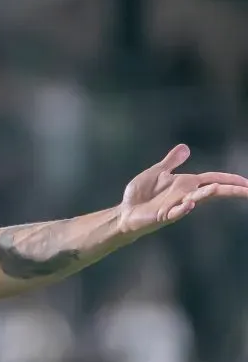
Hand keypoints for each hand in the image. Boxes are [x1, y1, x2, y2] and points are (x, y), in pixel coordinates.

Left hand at [117, 144, 247, 235]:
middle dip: (231, 190)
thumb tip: (185, 147)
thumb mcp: (156, 172)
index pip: (213, 179)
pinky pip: (176, 212)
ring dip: (207, 194)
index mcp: (185, 183)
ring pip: (197, 199)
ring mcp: (176, 206)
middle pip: (212, 190)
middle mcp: (185, 194)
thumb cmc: (141, 194)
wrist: (125, 211)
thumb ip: (171, 161)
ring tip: (219, 188)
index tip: (247, 183)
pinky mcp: (164, 215)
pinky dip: (183, 208)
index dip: (229, 179)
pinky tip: (190, 203)